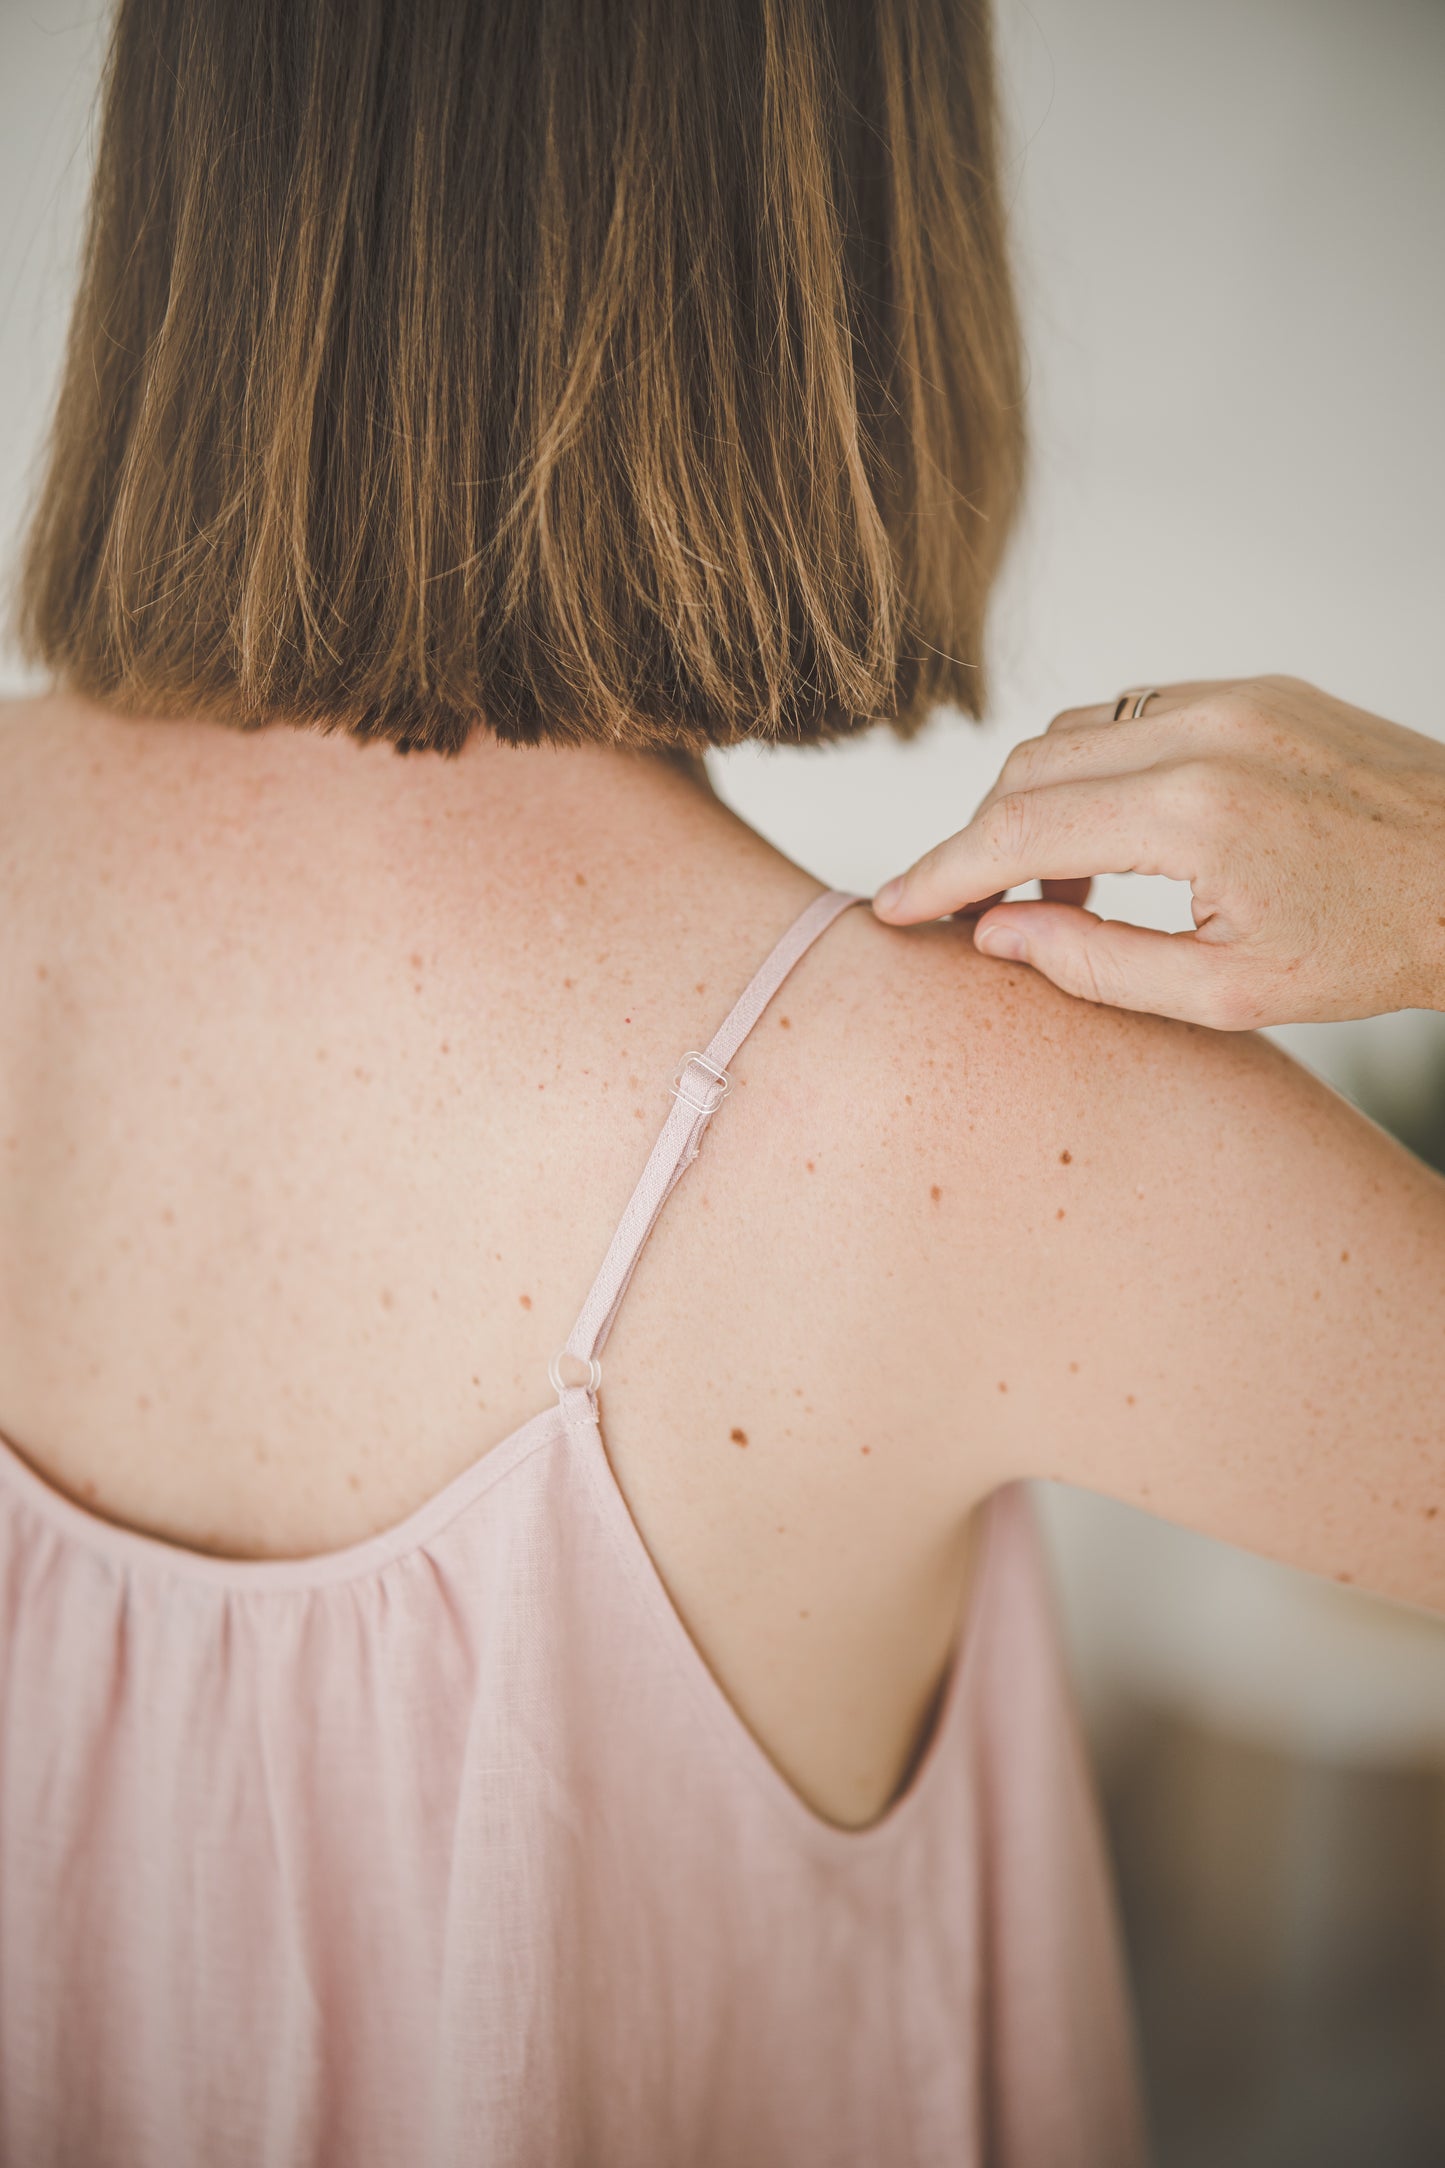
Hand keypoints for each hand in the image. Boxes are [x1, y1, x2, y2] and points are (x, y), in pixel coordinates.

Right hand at [873, 676, 1444, 1027]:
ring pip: (1071, 735)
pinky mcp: (1256, 689)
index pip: (1016, 832)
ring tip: (1055, 893)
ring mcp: (1233, 699)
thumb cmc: (1375, 945)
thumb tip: (995, 931)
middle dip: (976, 843)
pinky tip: (1115, 843)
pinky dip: (1092, 775)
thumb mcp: (1229, 993)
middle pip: (1026, 770)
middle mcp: (1205, 733)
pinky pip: (1131, 719)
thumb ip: (1095, 963)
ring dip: (1033, 806)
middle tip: (968, 913)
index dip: (939, 875)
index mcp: (1195, 813)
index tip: (890, 909)